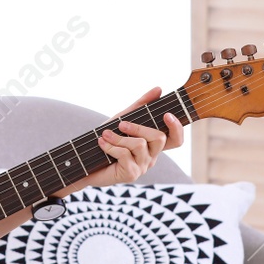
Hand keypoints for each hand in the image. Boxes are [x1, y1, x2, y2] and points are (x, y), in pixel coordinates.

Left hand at [68, 86, 183, 192]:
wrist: (86, 162)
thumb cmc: (107, 140)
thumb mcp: (123, 118)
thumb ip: (140, 105)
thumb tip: (158, 89)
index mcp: (153, 145)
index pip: (176, 140)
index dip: (176, 128)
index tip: (166, 114)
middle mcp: (151, 157)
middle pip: (159, 138)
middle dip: (138, 127)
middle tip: (121, 125)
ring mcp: (142, 166)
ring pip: (140, 145)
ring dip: (118, 137)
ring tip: (105, 135)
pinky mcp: (131, 174)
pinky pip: (125, 154)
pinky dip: (110, 146)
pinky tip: (102, 143)